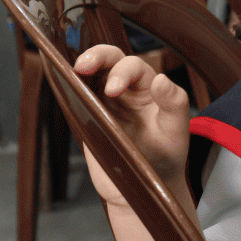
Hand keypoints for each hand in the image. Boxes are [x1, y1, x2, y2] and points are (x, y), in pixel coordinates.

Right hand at [72, 45, 192, 206]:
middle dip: (97, 56)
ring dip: (80, 69)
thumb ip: (174, 103)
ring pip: (90, 75)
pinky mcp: (88, 117)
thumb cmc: (165, 153)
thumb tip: (161, 79)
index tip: (112, 91)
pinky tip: (64, 85)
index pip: (134, 66)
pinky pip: (76, 97)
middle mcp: (125, 89)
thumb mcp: (176, 130)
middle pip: (109, 60)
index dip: (122, 72)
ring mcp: (103, 102)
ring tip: (72, 71)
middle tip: (83, 65)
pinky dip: (69, 87)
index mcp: (148, 86)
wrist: (147, 184)